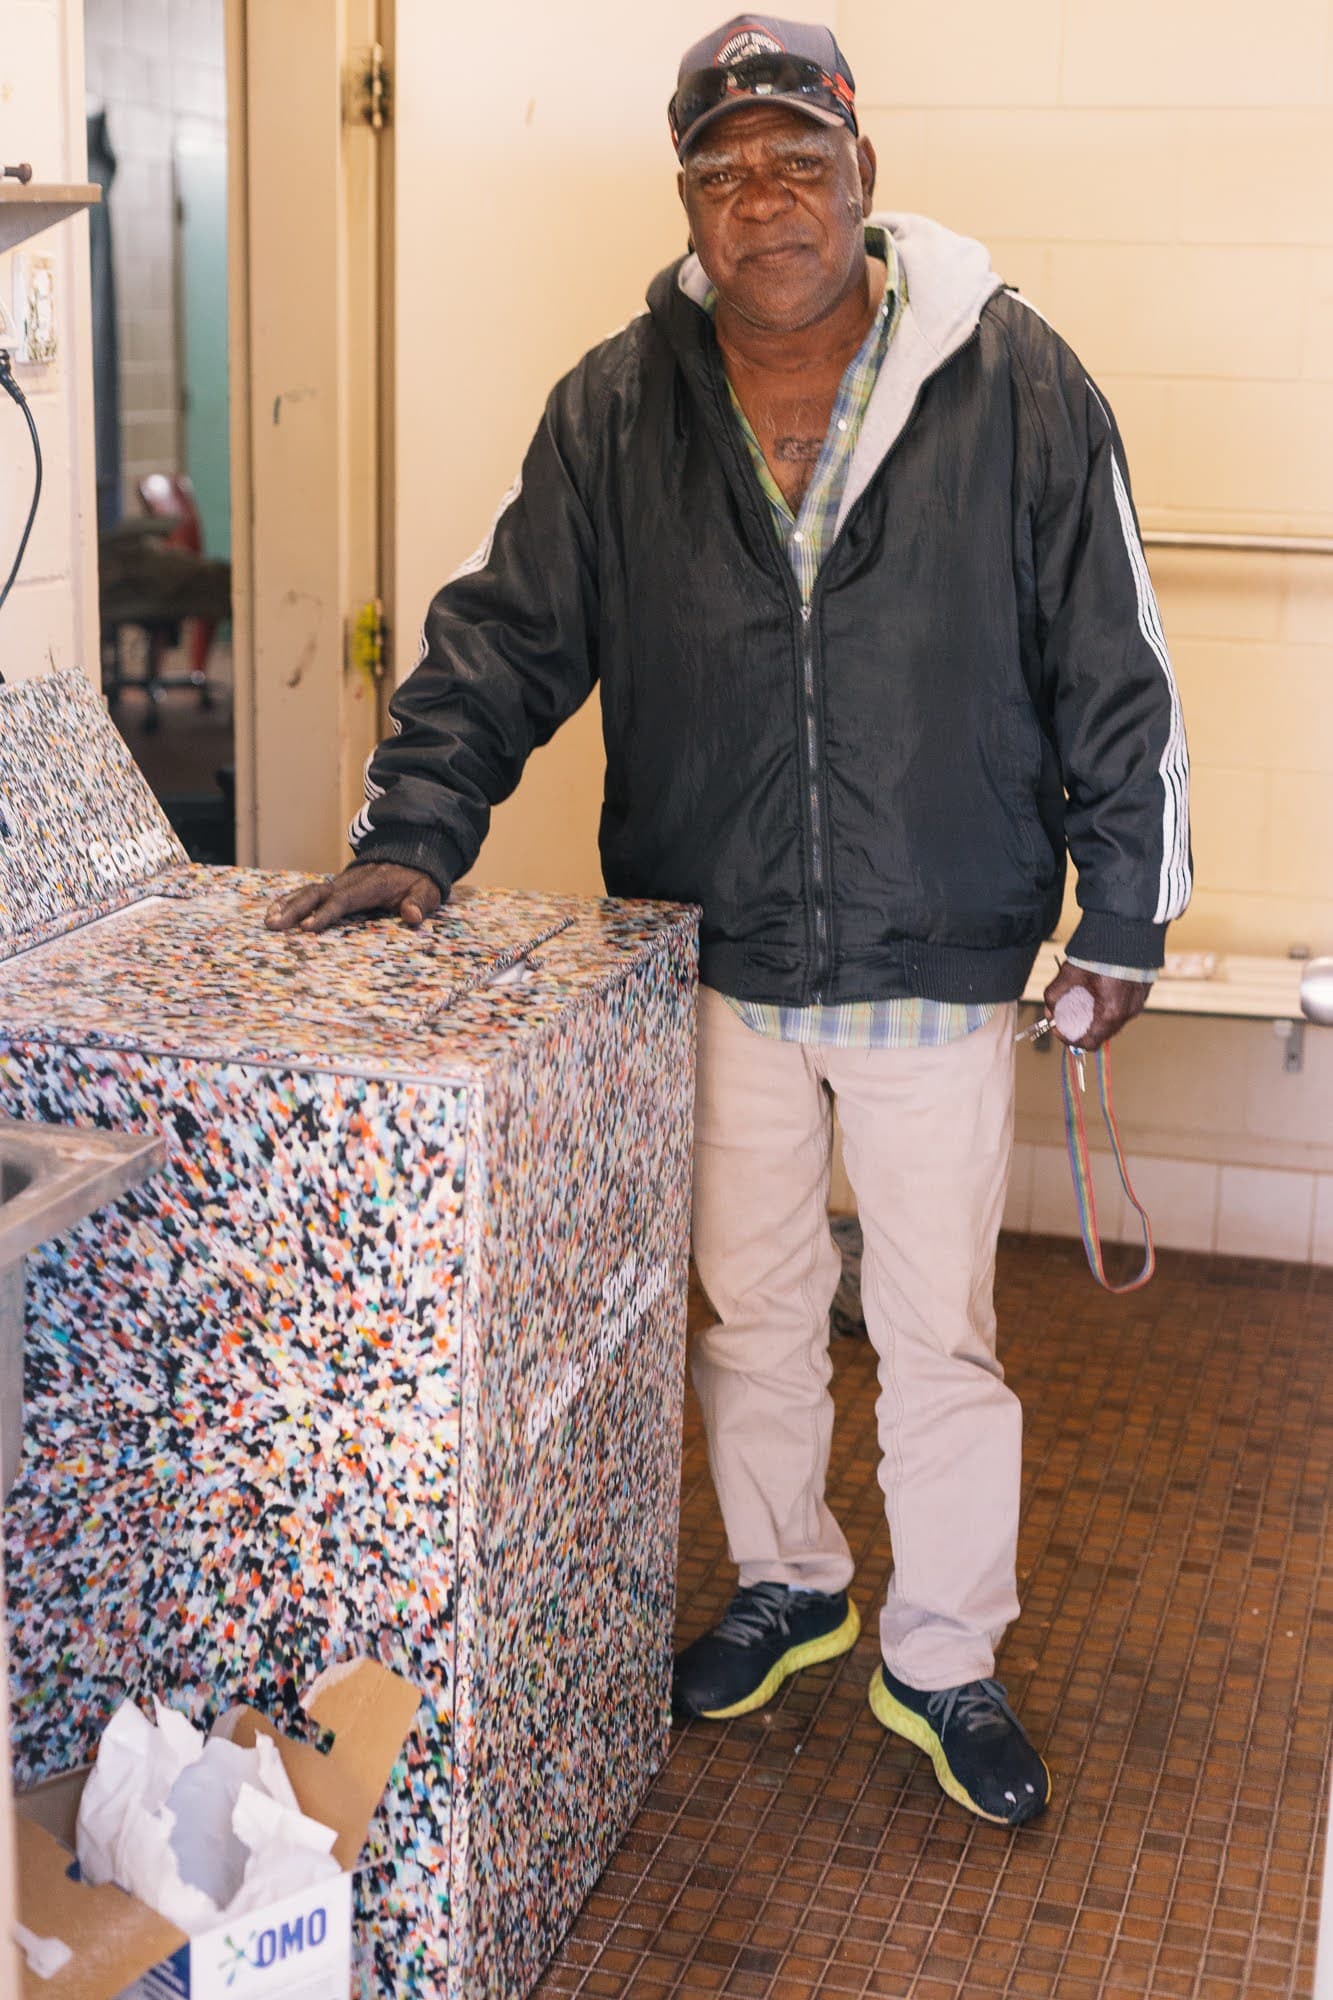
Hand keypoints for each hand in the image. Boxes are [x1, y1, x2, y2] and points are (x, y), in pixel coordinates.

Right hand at [264, 863, 444, 935]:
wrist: (412, 854)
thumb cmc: (418, 879)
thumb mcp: (427, 890)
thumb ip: (420, 902)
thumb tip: (412, 915)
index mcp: (371, 885)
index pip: (344, 899)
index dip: (325, 913)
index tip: (308, 927)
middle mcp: (351, 881)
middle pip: (318, 893)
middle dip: (295, 910)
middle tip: (275, 926)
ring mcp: (341, 882)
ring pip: (309, 890)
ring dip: (288, 905)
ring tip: (268, 921)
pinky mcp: (335, 886)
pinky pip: (309, 890)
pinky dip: (290, 899)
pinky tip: (274, 911)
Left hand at [1041, 961, 1149, 1052]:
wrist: (1128, 933)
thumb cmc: (1100, 954)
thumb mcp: (1069, 974)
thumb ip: (1054, 996)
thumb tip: (1049, 1010)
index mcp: (1110, 1013)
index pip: (1089, 1042)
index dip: (1069, 1039)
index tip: (1059, 1028)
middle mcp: (1127, 1013)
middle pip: (1101, 1033)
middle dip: (1081, 1027)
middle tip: (1067, 1015)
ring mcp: (1137, 1004)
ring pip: (1113, 1021)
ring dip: (1095, 1017)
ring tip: (1082, 1001)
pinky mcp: (1142, 993)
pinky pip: (1123, 1008)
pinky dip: (1107, 1007)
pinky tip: (1098, 992)